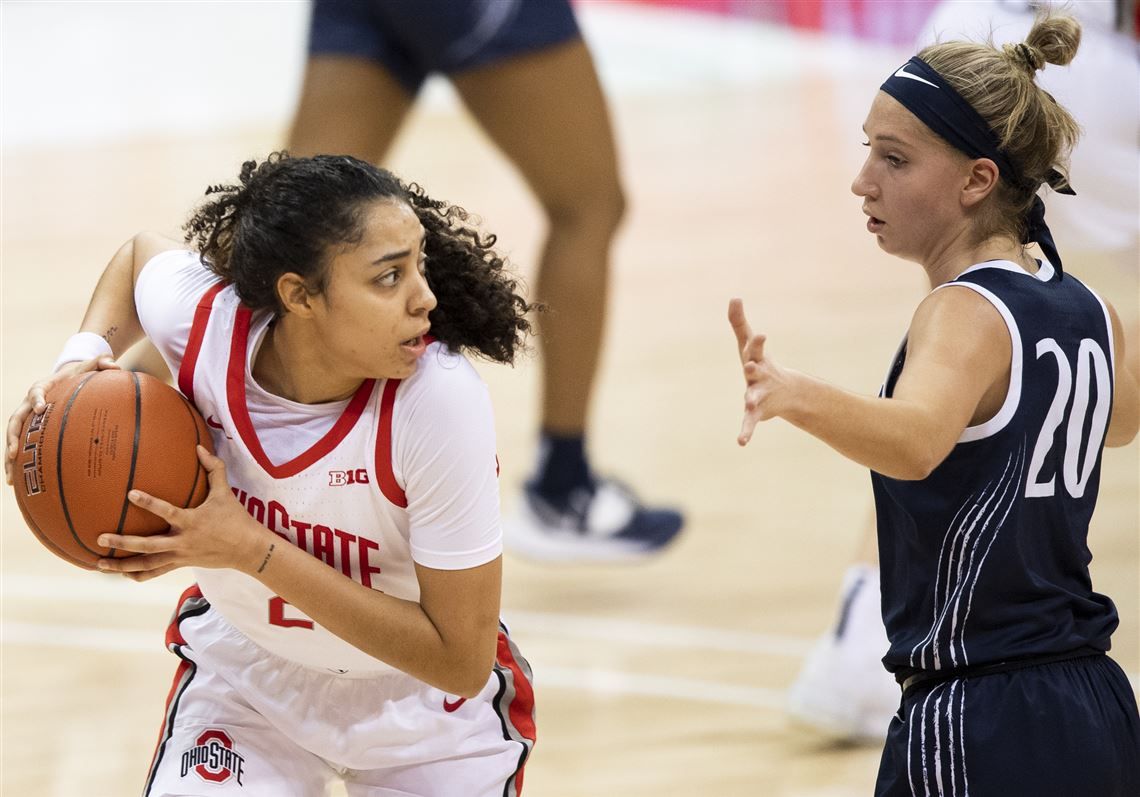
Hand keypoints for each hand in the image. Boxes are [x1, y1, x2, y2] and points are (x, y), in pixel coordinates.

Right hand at [5, 356, 119, 484]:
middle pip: (15, 419)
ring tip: (10, 477)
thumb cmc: (76, 376)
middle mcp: (29, 404)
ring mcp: (26, 417)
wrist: (63, 380)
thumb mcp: (87, 368)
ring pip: (12, 436)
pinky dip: (15, 464)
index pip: (36, 391)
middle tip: (14, 452)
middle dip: (12, 437)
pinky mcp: (27, 429)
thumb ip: (100, 365)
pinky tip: (15, 483)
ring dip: (9, 456)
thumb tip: (116, 365)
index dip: (37, 398)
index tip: (41, 407)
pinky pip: (19, 446)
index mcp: (42, 387)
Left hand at [95, 446, 270, 581]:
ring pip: (146, 564)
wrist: (247, 549)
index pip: (167, 511)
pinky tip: (123, 574)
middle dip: (122, 542)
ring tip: (100, 564)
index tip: (130, 494)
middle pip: (147, 545)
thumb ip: (213, 469)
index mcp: (191, 521)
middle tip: (100, 538)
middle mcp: (182, 541)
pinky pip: (155, 572)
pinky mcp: (181, 565)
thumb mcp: (226, 492)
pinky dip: (138, 575)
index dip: (148, 503)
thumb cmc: (236, 518)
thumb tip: (198, 447)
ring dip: (122, 565)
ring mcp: (180, 555)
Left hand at [728, 298, 791, 445]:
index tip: (760, 335)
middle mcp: (760, 376)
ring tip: (749, 403)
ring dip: (752, 399)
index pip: (756, 348)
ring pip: (755, 396)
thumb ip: (739, 322)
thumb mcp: (748, 345)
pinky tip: (741, 443)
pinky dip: (746, 431)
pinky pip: (750, 422)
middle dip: (752, 368)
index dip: (757, 342)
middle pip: (755, 371)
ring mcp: (760, 394)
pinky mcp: (756, 412)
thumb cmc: (761, 364)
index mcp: (757, 359)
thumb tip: (734, 297)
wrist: (786, 393)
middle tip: (748, 366)